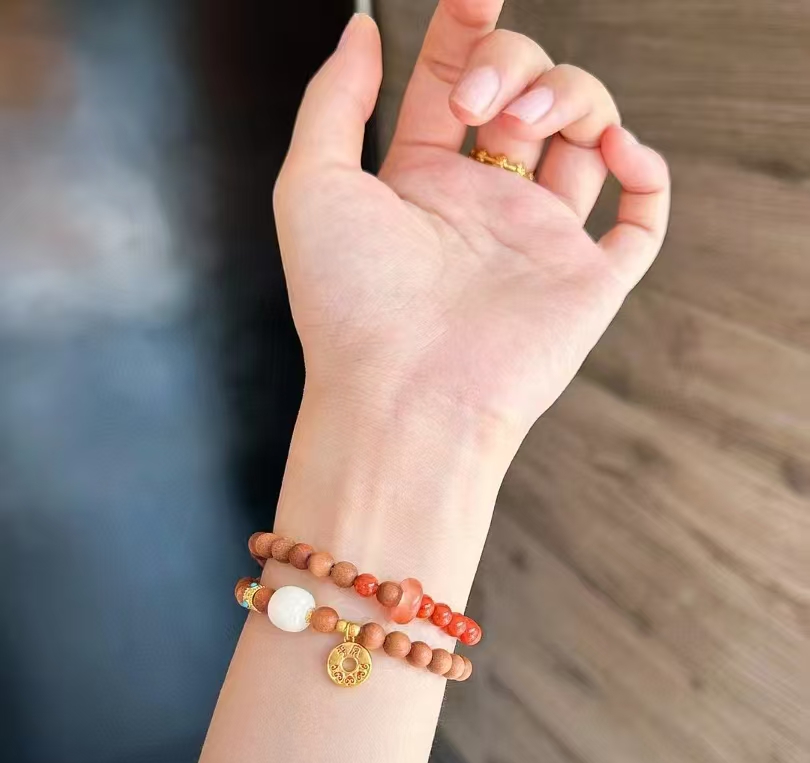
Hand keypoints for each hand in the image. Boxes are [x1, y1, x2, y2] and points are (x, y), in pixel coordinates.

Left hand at [273, 0, 669, 443]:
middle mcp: (484, 205)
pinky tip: (619, 153)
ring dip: (576, 98)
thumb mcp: (311, 184)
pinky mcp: (587, 281)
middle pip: (529, 93)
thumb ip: (335, 100)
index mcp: (422, 181)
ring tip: (533, 122)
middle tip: (481, 102)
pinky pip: (643, 218)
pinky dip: (648, 173)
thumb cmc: (349, 303)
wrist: (402, 397)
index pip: (456, 79)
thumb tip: (363, 30)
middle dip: (516, 66)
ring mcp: (539, 241)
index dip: (470, 27)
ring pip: (588, 137)